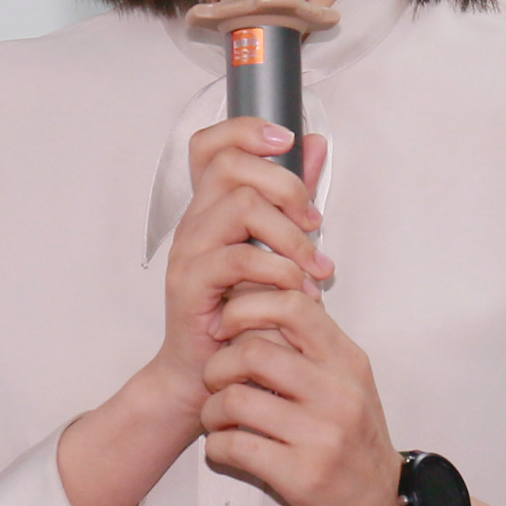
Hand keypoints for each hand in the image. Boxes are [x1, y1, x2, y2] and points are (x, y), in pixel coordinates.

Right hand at [59, 119, 330, 505]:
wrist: (205, 375)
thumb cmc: (240, 314)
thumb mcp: (274, 248)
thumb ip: (291, 198)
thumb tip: (316, 144)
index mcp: (212, 208)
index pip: (211, 145)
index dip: (245, 129)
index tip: (287, 140)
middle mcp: (195, 222)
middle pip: (230, 166)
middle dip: (285, 185)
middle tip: (315, 223)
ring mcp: (189, 252)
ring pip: (241, 206)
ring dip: (290, 234)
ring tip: (315, 268)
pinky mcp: (191, 285)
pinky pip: (238, 258)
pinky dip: (278, 271)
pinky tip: (297, 292)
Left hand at [201, 282, 402, 505]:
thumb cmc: (356, 441)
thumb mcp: (350, 382)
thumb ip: (313, 347)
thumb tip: (260, 303)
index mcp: (347, 361)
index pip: (293, 305)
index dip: (247, 307)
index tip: (228, 327)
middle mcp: (338, 392)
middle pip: (252, 352)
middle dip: (218, 366)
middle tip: (215, 381)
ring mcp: (321, 435)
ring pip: (235, 401)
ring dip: (212, 410)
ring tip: (218, 419)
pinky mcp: (302, 475)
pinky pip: (235, 447)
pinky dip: (217, 447)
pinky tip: (226, 448)